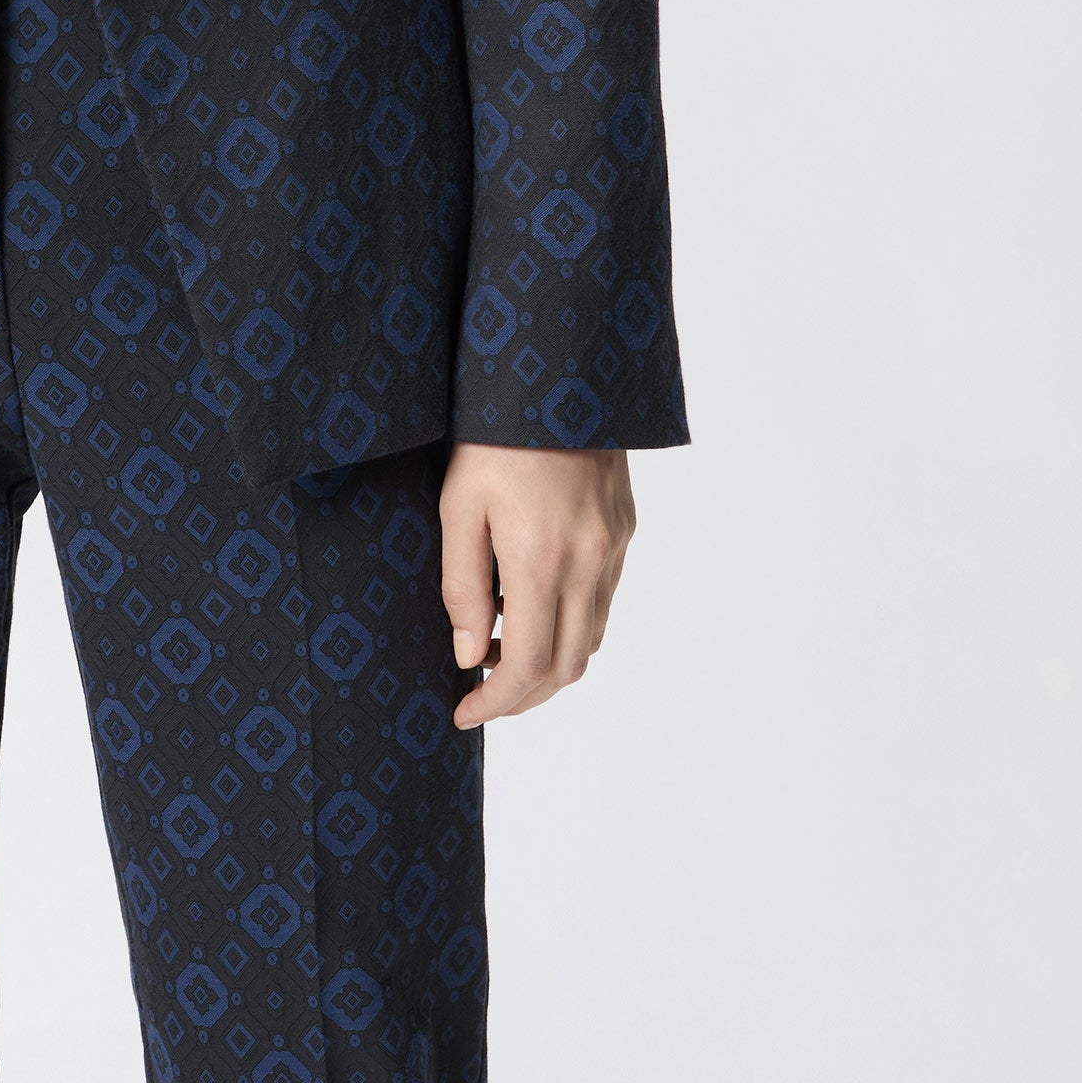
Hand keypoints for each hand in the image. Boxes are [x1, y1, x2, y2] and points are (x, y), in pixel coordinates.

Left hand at [438, 441, 635, 728]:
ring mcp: (613, 547)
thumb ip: (461, 584)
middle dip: (523, 696)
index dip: (496, 701)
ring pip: (590, 640)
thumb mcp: (457, 503)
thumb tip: (468, 653)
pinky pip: (602, 603)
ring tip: (499, 652)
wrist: (557, 370)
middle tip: (481, 696)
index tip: (464, 712)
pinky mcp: (624, 530)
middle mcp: (588, 562)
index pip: (527, 665)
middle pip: (566, 667)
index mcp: (541, 559)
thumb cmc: (492, 432)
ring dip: (549, 665)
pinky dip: (571, 628)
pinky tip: (533, 610)